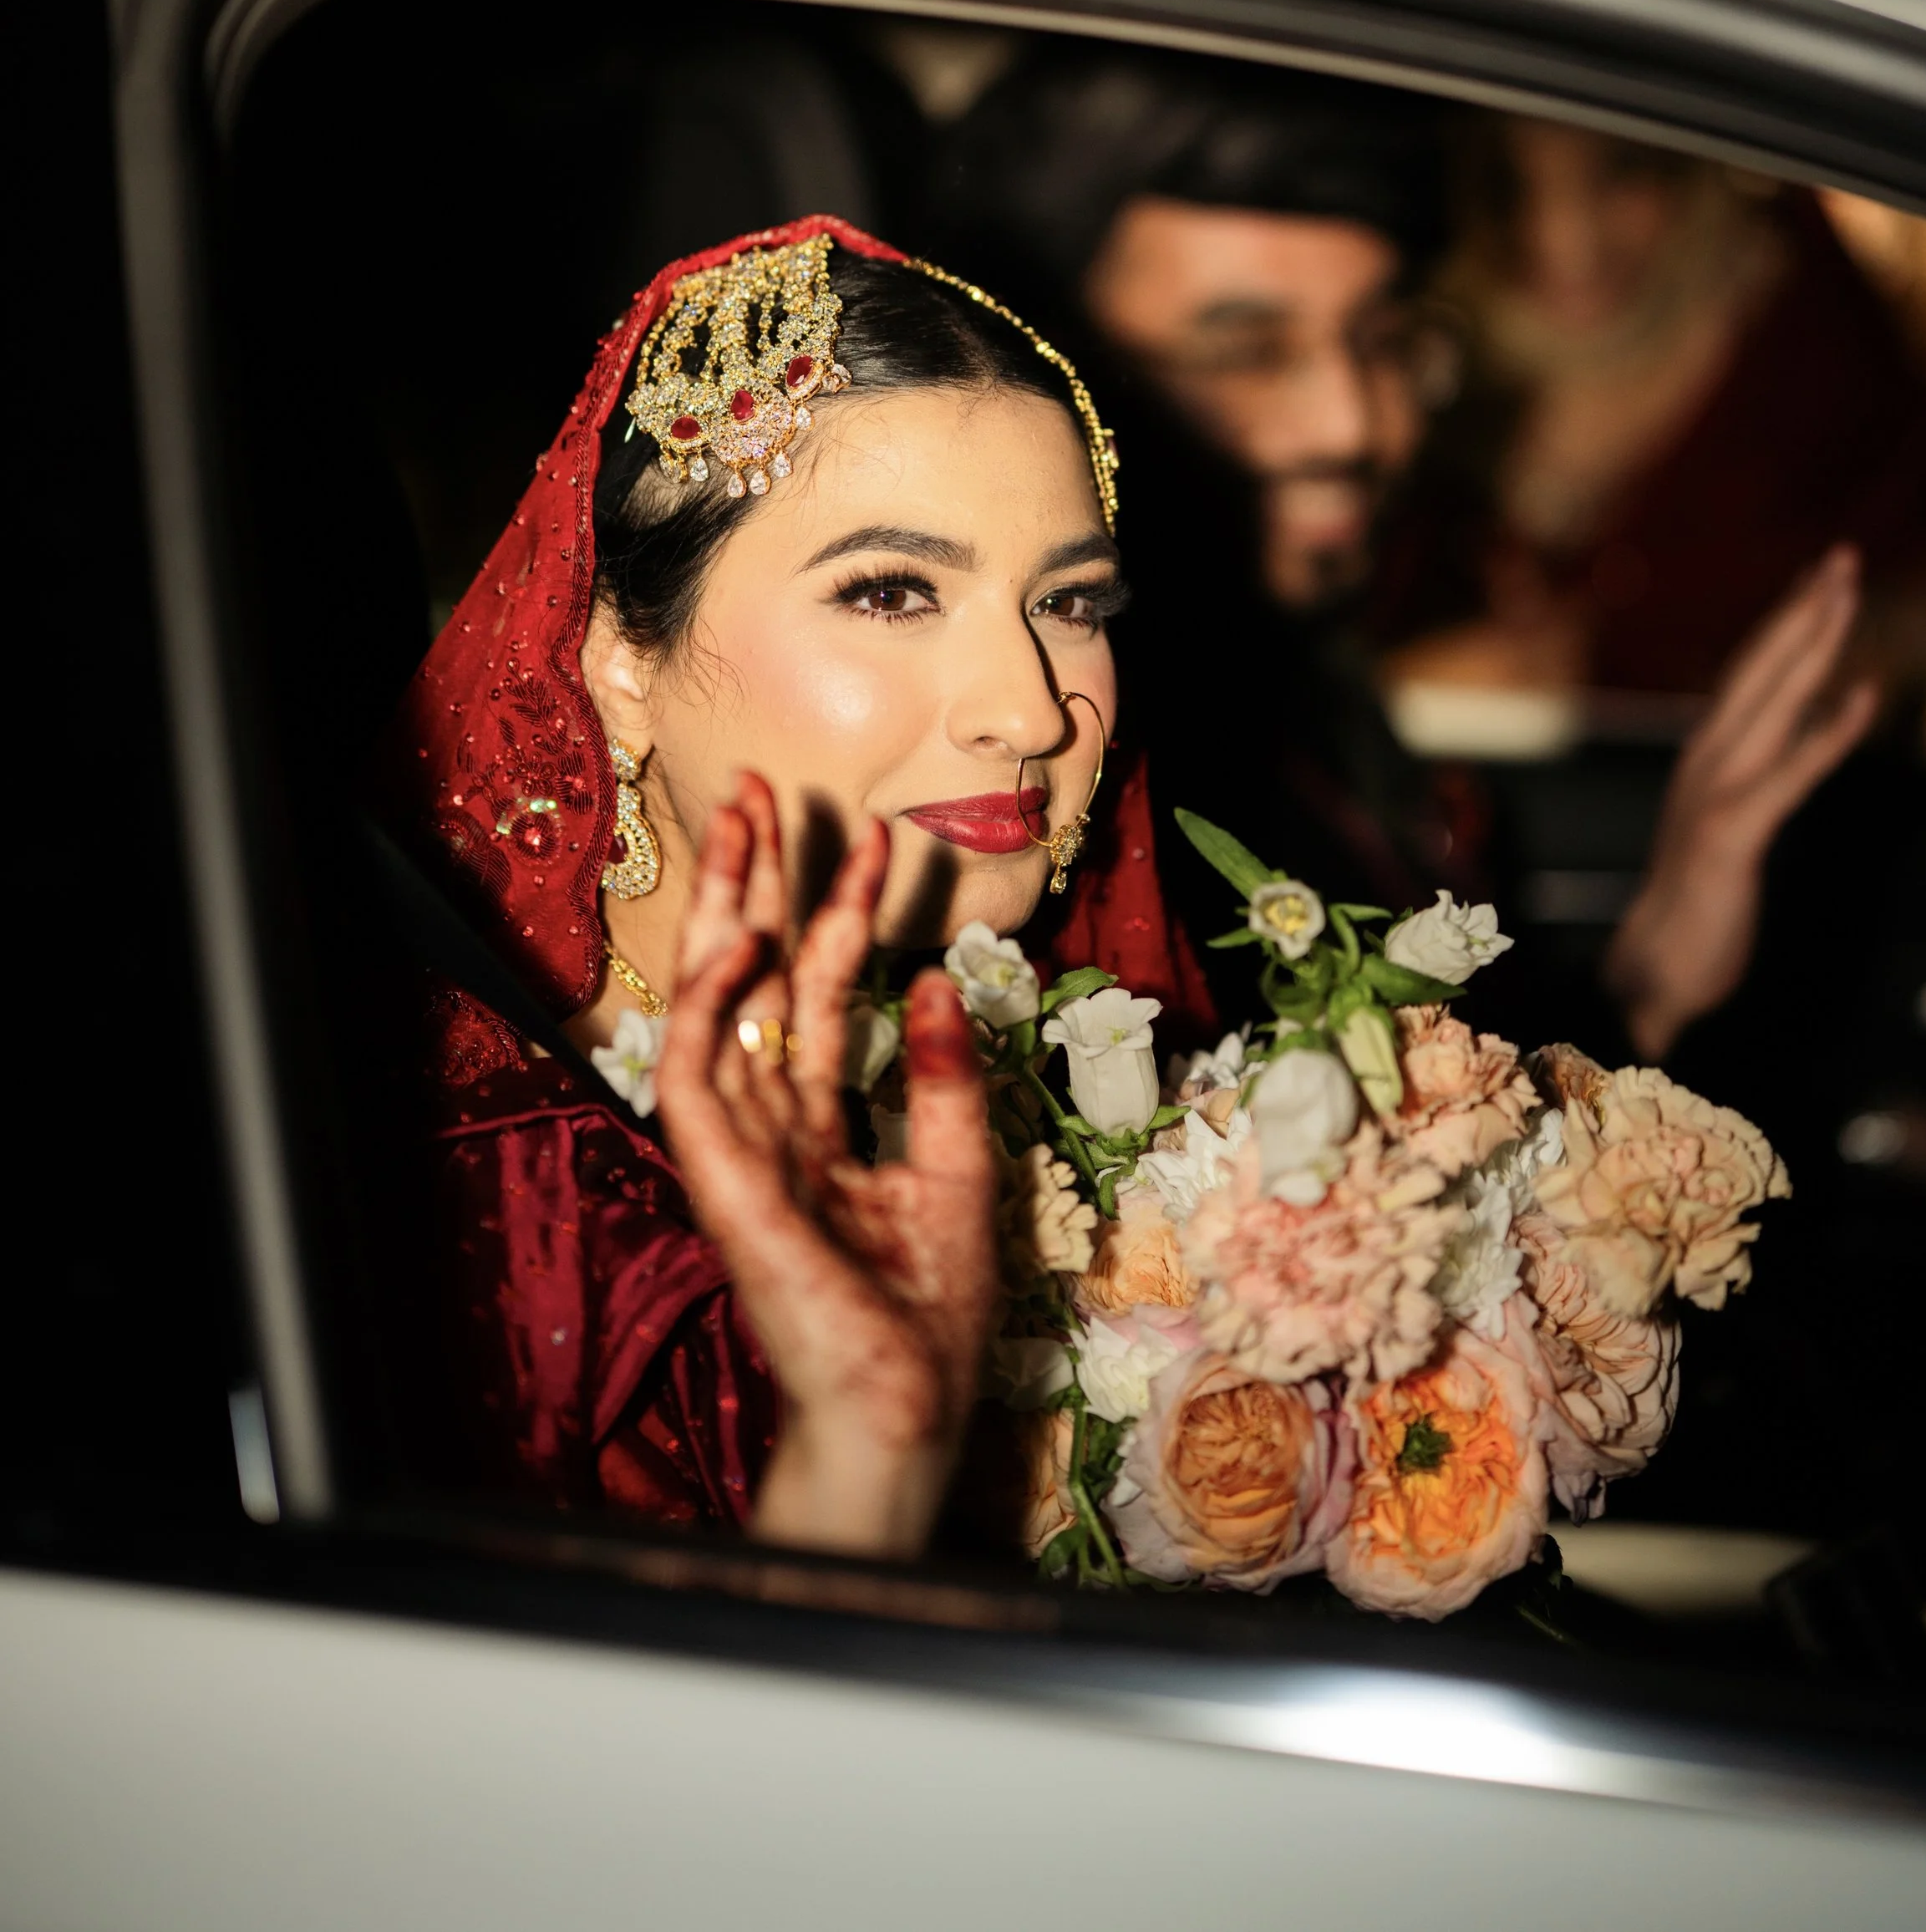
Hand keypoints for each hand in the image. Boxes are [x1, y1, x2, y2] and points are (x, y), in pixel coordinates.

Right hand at [652, 777, 996, 1558]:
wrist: (907, 1407)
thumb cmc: (927, 1317)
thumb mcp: (957, 1171)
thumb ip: (939, 1080)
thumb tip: (926, 982)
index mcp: (817, 1131)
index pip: (819, 998)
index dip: (844, 915)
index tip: (877, 836)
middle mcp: (768, 1129)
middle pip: (753, 982)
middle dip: (757, 883)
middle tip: (763, 790)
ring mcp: (737, 1152)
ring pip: (713, 1006)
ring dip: (724, 912)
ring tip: (745, 826)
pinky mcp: (719, 1179)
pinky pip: (695, 1075)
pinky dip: (709, 1005)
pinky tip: (742, 941)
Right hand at [1606, 546, 1877, 1060]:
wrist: (1651, 968)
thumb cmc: (1693, 901)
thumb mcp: (1727, 823)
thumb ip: (1753, 773)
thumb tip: (1796, 726)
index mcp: (1705, 756)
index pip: (1749, 674)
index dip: (1787, 623)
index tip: (1821, 579)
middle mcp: (1705, 760)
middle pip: (1758, 668)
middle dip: (1803, 610)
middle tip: (1842, 558)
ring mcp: (1714, 792)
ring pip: (1769, 700)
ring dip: (1811, 644)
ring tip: (1845, 595)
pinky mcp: (1732, 832)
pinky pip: (1791, 772)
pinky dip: (1830, 731)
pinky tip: (1866, 697)